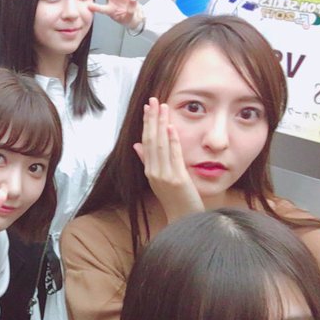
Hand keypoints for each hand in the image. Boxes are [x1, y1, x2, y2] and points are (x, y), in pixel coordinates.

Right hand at [133, 97, 202, 222]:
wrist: (183, 219)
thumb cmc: (175, 200)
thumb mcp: (159, 179)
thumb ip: (147, 161)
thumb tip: (136, 145)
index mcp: (149, 171)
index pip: (145, 142)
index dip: (146, 124)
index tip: (148, 107)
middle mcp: (153, 172)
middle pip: (151, 140)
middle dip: (152, 119)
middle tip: (153, 100)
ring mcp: (164, 176)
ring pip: (160, 145)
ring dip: (161, 124)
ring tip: (162, 107)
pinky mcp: (176, 179)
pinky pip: (173, 156)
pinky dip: (172, 140)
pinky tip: (172, 127)